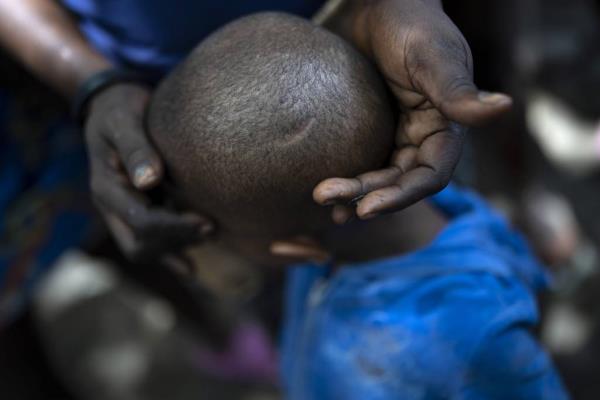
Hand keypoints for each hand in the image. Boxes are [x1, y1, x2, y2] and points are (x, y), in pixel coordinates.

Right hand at [85, 83, 212, 259]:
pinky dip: (171, 256)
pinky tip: (191, 269)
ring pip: (147, 248)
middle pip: (140, 244)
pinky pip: (151, 243)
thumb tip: (149, 180)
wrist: (113, 106)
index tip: (207, 221)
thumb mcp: (123, 120)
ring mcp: (124, 211)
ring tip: (212, 233)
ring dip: (178, 246)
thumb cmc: (119, 109)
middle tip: (213, 228)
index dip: (174, 227)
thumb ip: (135, 148)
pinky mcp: (139, 210)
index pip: (140, 222)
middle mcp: (113, 206)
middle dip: (177, 241)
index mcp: (106, 187)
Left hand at [314, 0, 511, 222]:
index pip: (429, 176)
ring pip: (375, 176)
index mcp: (443, 128)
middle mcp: (420, 137)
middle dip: (366, 195)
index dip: (401, 196)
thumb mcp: (432, 56)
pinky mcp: (366, 128)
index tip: (367, 207)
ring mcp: (391, 134)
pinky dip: (343, 176)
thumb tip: (504, 108)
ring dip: (351, 191)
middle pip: (397, 181)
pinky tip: (320, 190)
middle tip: (325, 196)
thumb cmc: (409, 23)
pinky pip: (356, 158)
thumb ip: (458, 90)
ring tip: (321, 198)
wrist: (374, 3)